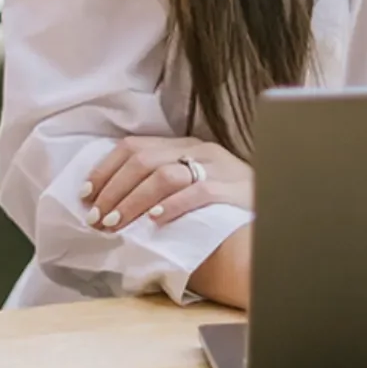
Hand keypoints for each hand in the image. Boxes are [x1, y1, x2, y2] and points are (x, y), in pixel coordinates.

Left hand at [81, 136, 252, 230]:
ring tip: (116, 221)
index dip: (105, 169)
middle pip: (143, 160)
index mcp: (186, 146)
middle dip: (113, 189)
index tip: (86, 195)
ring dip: (133, 199)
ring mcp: (220, 168)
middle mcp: (200, 151)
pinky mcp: (236, 190)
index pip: (134, 147)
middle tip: (96, 217)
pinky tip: (155, 219)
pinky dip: (172, 205)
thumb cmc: (229, 211)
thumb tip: (113, 205)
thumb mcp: (193, 188)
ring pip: (164, 175)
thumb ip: (162, 187)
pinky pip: (199, 192)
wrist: (281, 219)